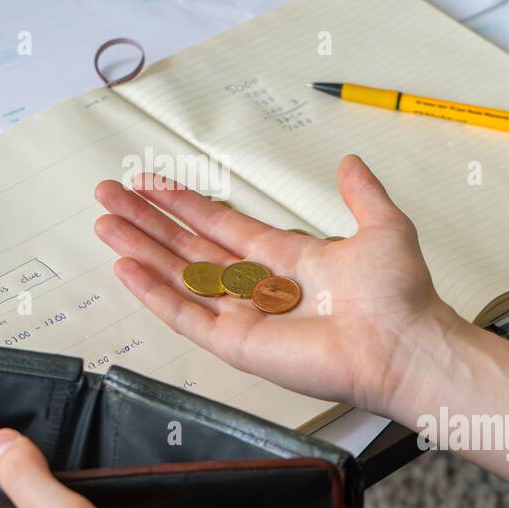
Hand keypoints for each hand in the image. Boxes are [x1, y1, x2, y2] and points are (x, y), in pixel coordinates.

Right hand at [93, 154, 466, 416]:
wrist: (403, 345)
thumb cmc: (400, 297)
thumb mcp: (382, 226)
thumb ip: (360, 193)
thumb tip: (350, 162)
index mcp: (286, 258)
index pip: (220, 225)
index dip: (184, 202)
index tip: (151, 182)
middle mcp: (258, 286)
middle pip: (187, 247)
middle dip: (147, 220)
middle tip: (109, 195)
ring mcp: (244, 316)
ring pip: (177, 276)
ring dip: (140, 250)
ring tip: (105, 224)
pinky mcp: (237, 344)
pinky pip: (185, 316)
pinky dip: (154, 293)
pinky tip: (126, 268)